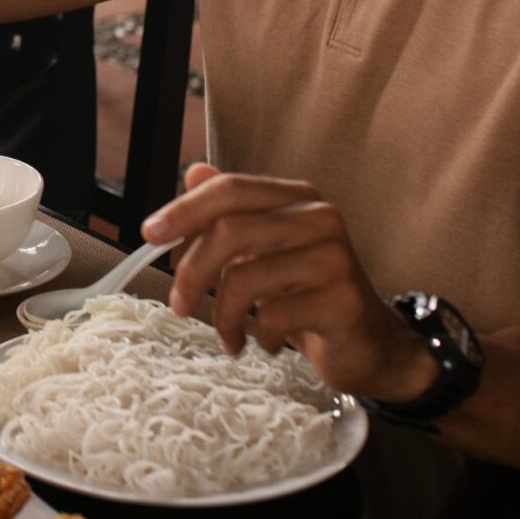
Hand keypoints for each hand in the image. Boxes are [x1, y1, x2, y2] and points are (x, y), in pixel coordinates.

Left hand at [144, 163, 436, 404]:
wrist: (370, 346)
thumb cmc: (307, 298)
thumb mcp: (264, 254)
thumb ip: (230, 215)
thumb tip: (193, 173)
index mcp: (297, 199)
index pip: (230, 189)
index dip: (184, 209)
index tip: (149, 234)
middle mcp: (320, 218)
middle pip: (231, 230)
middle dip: (192, 272)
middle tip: (179, 305)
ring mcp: (335, 258)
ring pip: (245, 277)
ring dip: (223, 316)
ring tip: (228, 335)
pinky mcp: (343, 300)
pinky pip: (272, 316)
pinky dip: (257, 337)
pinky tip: (266, 344)